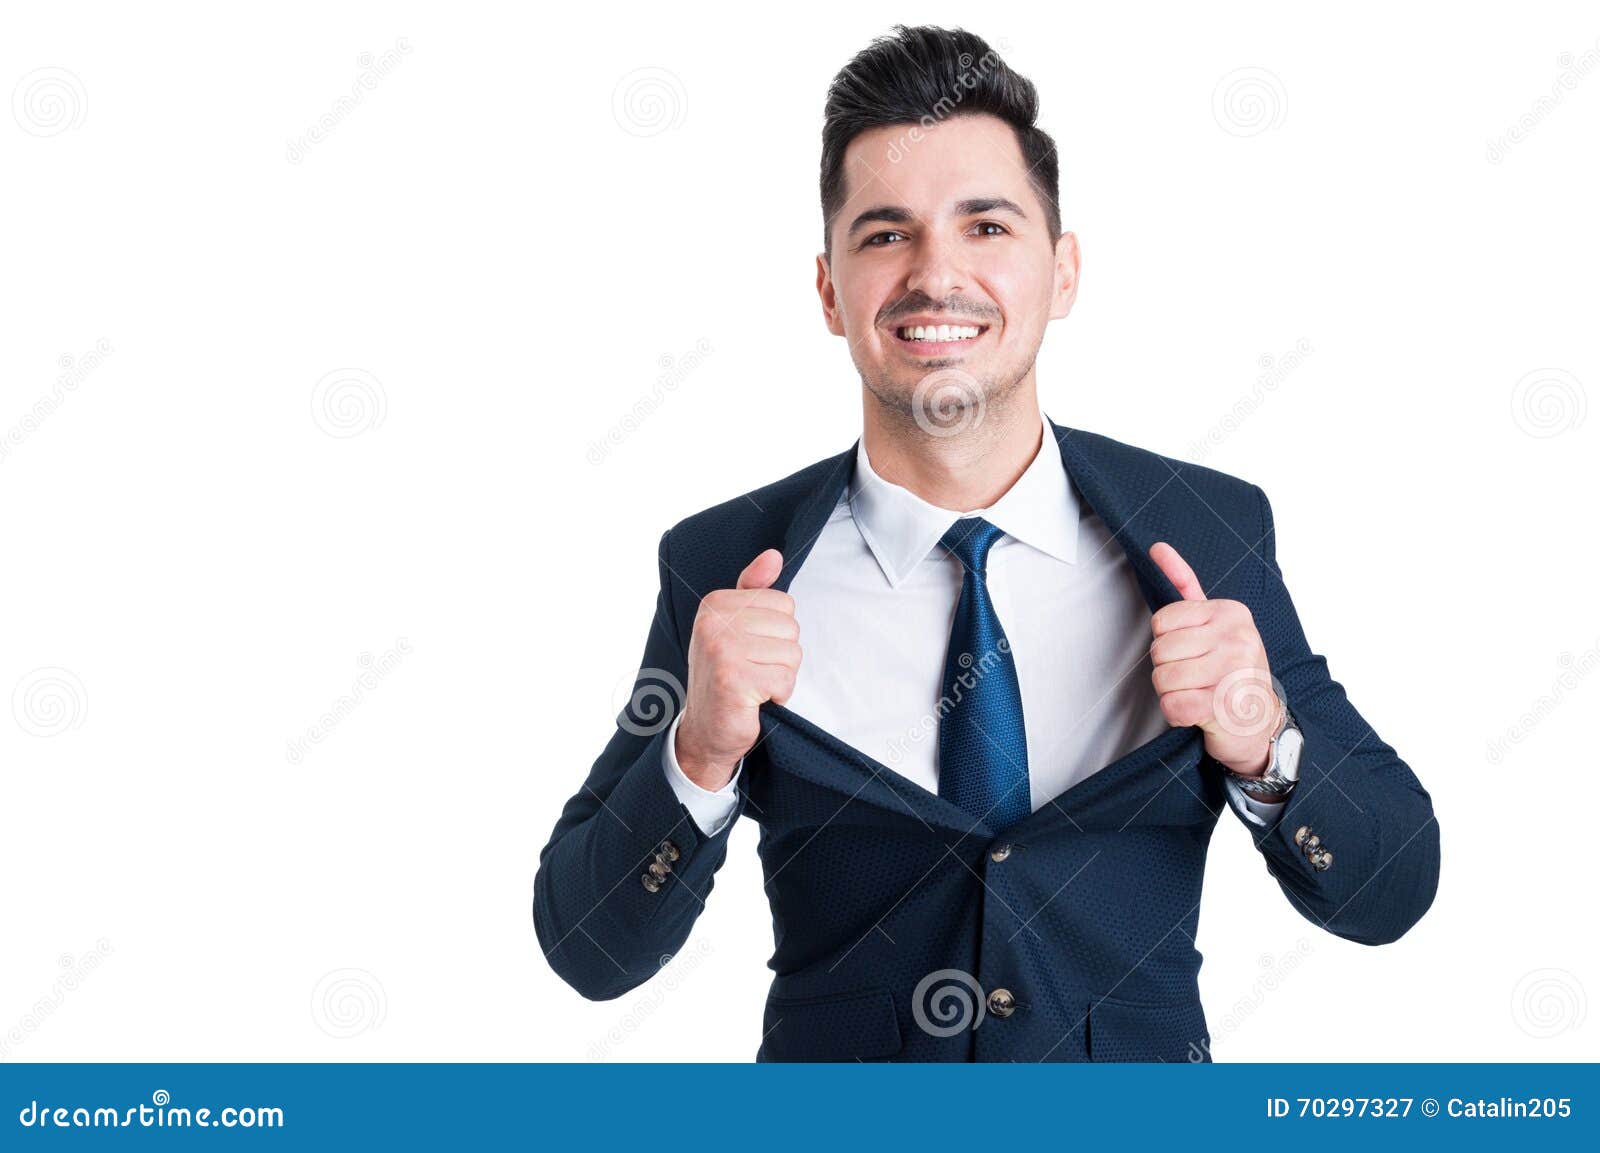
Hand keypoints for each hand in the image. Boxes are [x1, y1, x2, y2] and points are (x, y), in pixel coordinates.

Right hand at [675, 548, 801, 789]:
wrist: (705, 731)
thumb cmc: (725, 677)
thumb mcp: (736, 627)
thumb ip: (754, 590)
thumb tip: (774, 556)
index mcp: (715, 603)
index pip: (785, 603)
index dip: (777, 633)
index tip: (750, 650)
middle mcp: (714, 622)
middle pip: (791, 628)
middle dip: (780, 656)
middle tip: (752, 672)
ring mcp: (721, 649)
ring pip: (792, 655)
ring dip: (780, 677)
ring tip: (753, 686)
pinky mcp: (733, 679)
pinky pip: (785, 680)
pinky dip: (778, 696)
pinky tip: (753, 700)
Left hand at [1147, 541, 1281, 776]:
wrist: (1260, 721)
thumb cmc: (1231, 671)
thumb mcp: (1214, 623)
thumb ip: (1185, 585)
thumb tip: (1156, 547)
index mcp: (1231, 612)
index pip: (1161, 621)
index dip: (1167, 642)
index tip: (1194, 652)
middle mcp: (1237, 638)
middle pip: (1159, 650)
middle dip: (1168, 668)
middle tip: (1196, 676)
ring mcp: (1233, 672)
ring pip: (1162, 679)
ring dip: (1172, 692)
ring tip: (1199, 691)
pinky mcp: (1224, 705)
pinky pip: (1172, 706)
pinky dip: (1177, 714)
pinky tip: (1199, 711)